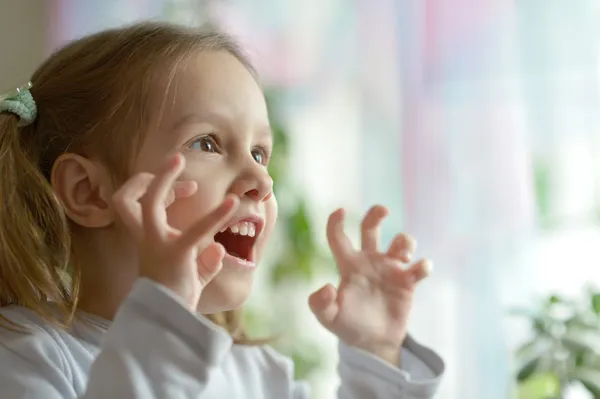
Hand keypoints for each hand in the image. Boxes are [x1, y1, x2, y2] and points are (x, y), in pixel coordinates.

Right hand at [112, 153, 238, 310]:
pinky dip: (216, 215)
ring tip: (181, 159)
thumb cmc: (178, 298)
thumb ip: (204, 263)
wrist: (168, 321)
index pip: (140, 204)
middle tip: (175, 159)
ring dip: (164, 180)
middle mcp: (146, 238)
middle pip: (127, 199)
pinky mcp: (177, 255)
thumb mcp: (192, 277)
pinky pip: (195, 230)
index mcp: (147, 239)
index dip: (161, 189)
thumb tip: (219, 249)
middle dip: (150, 177)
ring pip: (150, 204)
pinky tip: (234, 203)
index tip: (190, 188)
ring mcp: (158, 245)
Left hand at [309, 206, 431, 364]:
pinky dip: (423, 265)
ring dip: (404, 241)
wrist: (374, 342)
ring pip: (400, 242)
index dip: (336, 222)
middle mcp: (369, 261)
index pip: (339, 237)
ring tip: (402, 255)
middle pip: (371, 227)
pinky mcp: (407, 282)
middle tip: (384, 210)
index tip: (341, 211)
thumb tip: (327, 287)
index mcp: (348, 265)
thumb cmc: (348, 326)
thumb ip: (320, 304)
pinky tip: (419, 269)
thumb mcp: (329, 319)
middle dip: (376, 214)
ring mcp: (390, 270)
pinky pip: (419, 267)